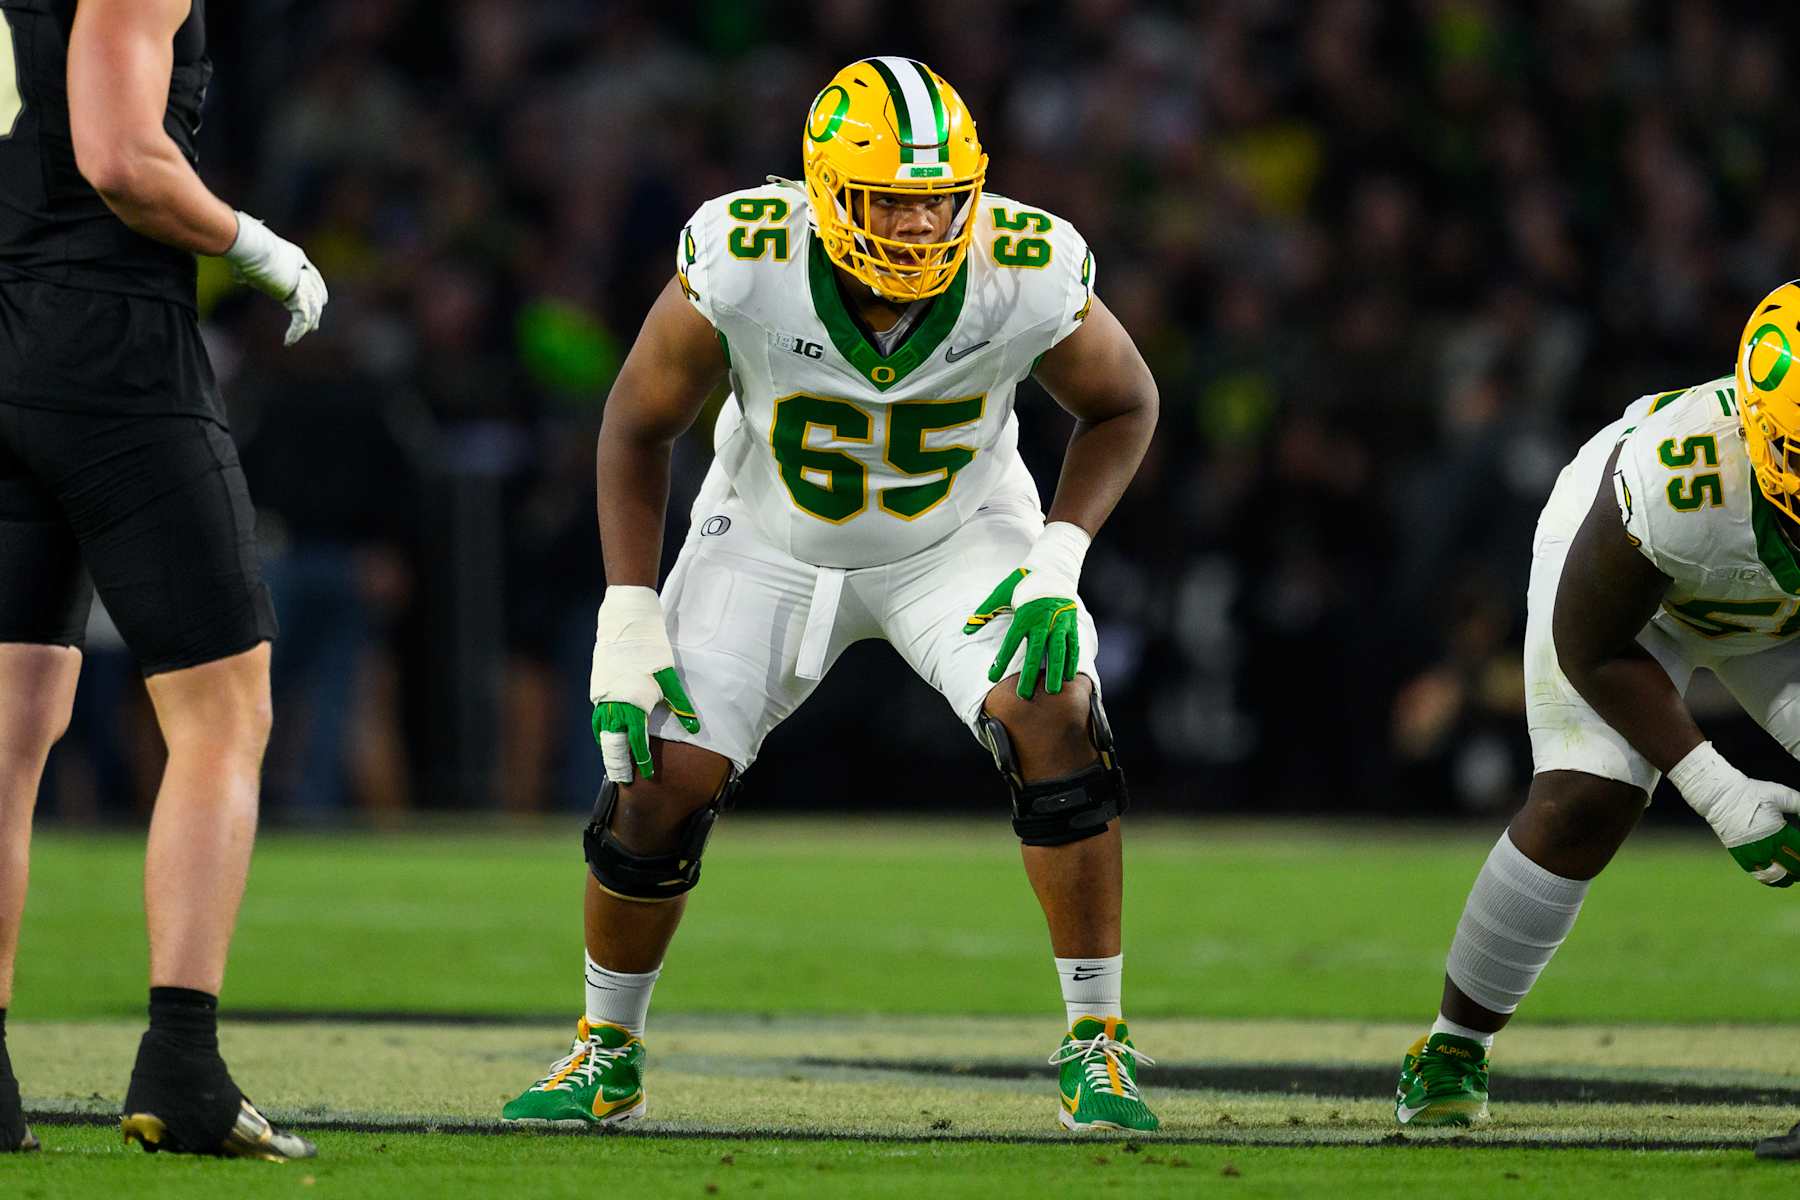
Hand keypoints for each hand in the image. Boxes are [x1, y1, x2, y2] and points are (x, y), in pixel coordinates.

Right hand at [223, 211, 328, 345]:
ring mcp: (300, 279)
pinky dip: (296, 330)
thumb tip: (239, 277)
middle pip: (315, 293)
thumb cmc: (243, 248)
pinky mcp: (296, 290)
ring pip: (311, 307)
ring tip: (296, 337)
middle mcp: (301, 268)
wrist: (249, 244)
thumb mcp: (247, 262)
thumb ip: (248, 271)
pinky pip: (302, 315)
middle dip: (315, 311)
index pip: (311, 276)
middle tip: (312, 327)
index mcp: (294, 257)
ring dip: (305, 325)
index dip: (314, 291)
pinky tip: (288, 340)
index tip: (314, 304)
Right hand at [589, 586, 700, 781]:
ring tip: (614, 767)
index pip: (637, 742)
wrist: (625, 623)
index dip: (642, 761)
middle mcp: (614, 706)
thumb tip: (695, 728)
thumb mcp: (669, 677)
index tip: (647, 775)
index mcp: (633, 704)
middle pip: (614, 745)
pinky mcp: (598, 691)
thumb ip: (679, 705)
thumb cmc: (651, 649)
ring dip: (608, 751)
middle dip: (618, 765)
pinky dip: (602, 734)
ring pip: (602, 734)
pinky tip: (607, 739)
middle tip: (623, 781)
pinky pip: (598, 721)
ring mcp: (603, 699)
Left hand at [962, 522, 1088, 699]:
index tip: (991, 677)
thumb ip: (984, 612)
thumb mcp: (1000, 593)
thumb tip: (965, 629)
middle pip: (1035, 653)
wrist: (1052, 567)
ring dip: (1055, 673)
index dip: (1000, 661)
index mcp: (1024, 615)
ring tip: (1052, 692)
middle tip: (1024, 696)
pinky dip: (1072, 662)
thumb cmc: (1022, 582)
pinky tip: (1068, 677)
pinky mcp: (1072, 623)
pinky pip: (1073, 646)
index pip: (1010, 643)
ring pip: (1058, 652)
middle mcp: (1042, 621)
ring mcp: (1059, 623)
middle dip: (1029, 676)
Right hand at [1669, 741, 1799, 886]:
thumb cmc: (1752, 793)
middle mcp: (1766, 847)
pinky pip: (1762, 876)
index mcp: (1779, 831)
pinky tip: (1782, 877)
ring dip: (1792, 876)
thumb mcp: (1782, 794)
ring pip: (1780, 876)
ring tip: (1796, 872)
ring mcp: (1753, 854)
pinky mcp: (1742, 857)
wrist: (1720, 798)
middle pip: (1794, 867)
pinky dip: (1774, 880)